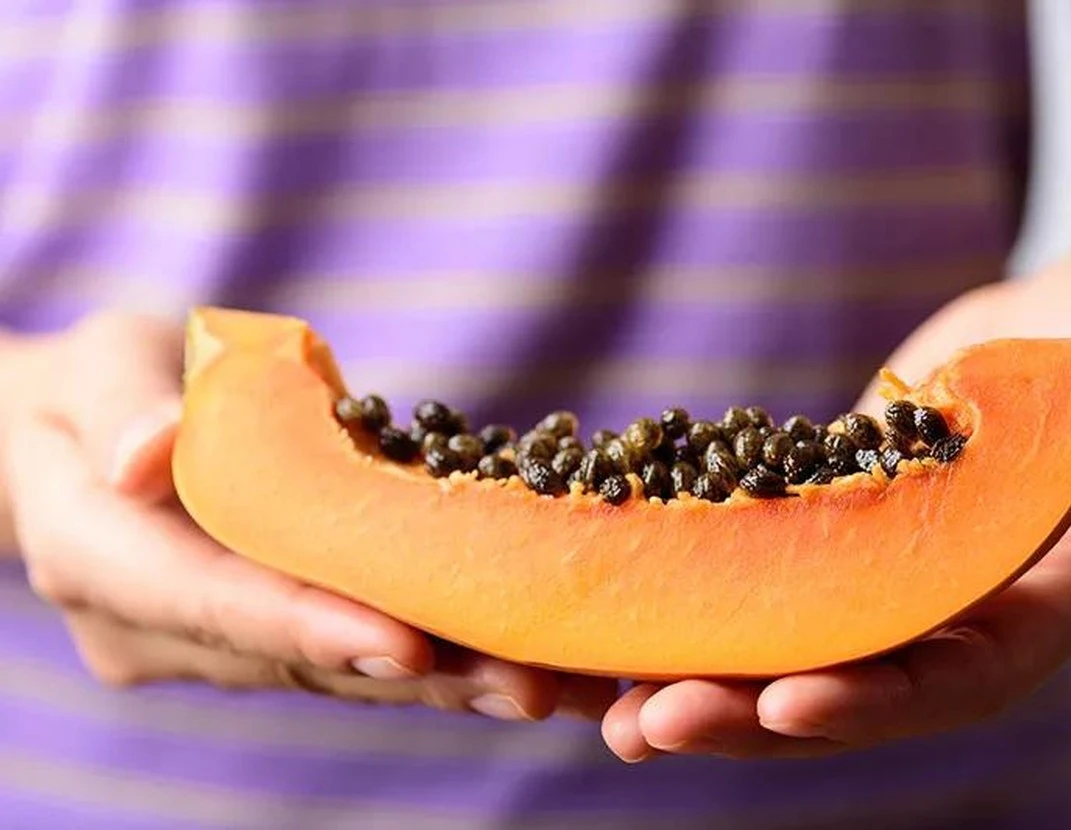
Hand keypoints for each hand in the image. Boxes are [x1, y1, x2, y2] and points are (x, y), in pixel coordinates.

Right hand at [5, 312, 616, 720]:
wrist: (89, 441)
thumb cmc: (99, 385)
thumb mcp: (96, 365)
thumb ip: (118, 405)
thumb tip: (148, 454)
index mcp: (96, 557)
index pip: (211, 600)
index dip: (308, 623)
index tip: (404, 644)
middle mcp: (155, 629)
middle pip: (296, 654)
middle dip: (413, 668)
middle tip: (523, 682)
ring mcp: (212, 647)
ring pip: (336, 668)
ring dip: (442, 676)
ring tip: (545, 682)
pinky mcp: (265, 640)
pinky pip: (353, 650)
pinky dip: (434, 657)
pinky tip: (519, 663)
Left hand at [601, 237, 1070, 761]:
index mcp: (1052, 595)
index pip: (966, 672)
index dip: (881, 697)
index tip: (787, 705)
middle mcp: (969, 610)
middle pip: (860, 689)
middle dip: (755, 714)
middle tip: (652, 725)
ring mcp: (900, 581)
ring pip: (803, 656)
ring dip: (709, 684)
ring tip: (611, 709)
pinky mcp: (848, 541)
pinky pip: (774, 588)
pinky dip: (704, 612)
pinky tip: (623, 624)